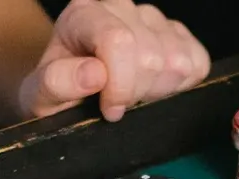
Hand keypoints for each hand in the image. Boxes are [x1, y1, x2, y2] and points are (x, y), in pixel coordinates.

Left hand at [19, 0, 210, 120]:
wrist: (68, 88)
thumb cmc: (55, 91)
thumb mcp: (40, 95)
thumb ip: (57, 83)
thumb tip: (93, 74)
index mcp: (84, 14)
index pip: (119, 41)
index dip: (120, 85)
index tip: (109, 110)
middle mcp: (120, 6)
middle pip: (152, 56)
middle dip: (137, 93)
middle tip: (117, 104)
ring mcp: (152, 18)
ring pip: (178, 62)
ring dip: (158, 91)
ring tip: (133, 95)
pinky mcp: (178, 34)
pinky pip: (198, 62)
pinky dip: (181, 85)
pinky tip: (155, 89)